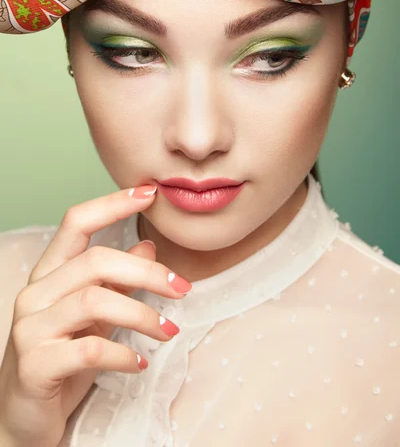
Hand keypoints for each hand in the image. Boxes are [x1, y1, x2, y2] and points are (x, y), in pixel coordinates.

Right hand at [0, 185, 191, 446]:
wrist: (23, 418)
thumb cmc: (61, 361)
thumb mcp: (94, 316)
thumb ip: (117, 280)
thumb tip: (149, 245)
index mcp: (49, 275)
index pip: (76, 223)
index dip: (112, 204)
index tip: (150, 193)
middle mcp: (35, 294)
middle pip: (95, 261)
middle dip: (146, 272)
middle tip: (182, 288)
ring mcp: (31, 328)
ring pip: (94, 300)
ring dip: (142, 315)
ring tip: (169, 331)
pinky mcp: (36, 365)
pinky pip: (88, 349)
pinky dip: (122, 353)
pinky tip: (140, 363)